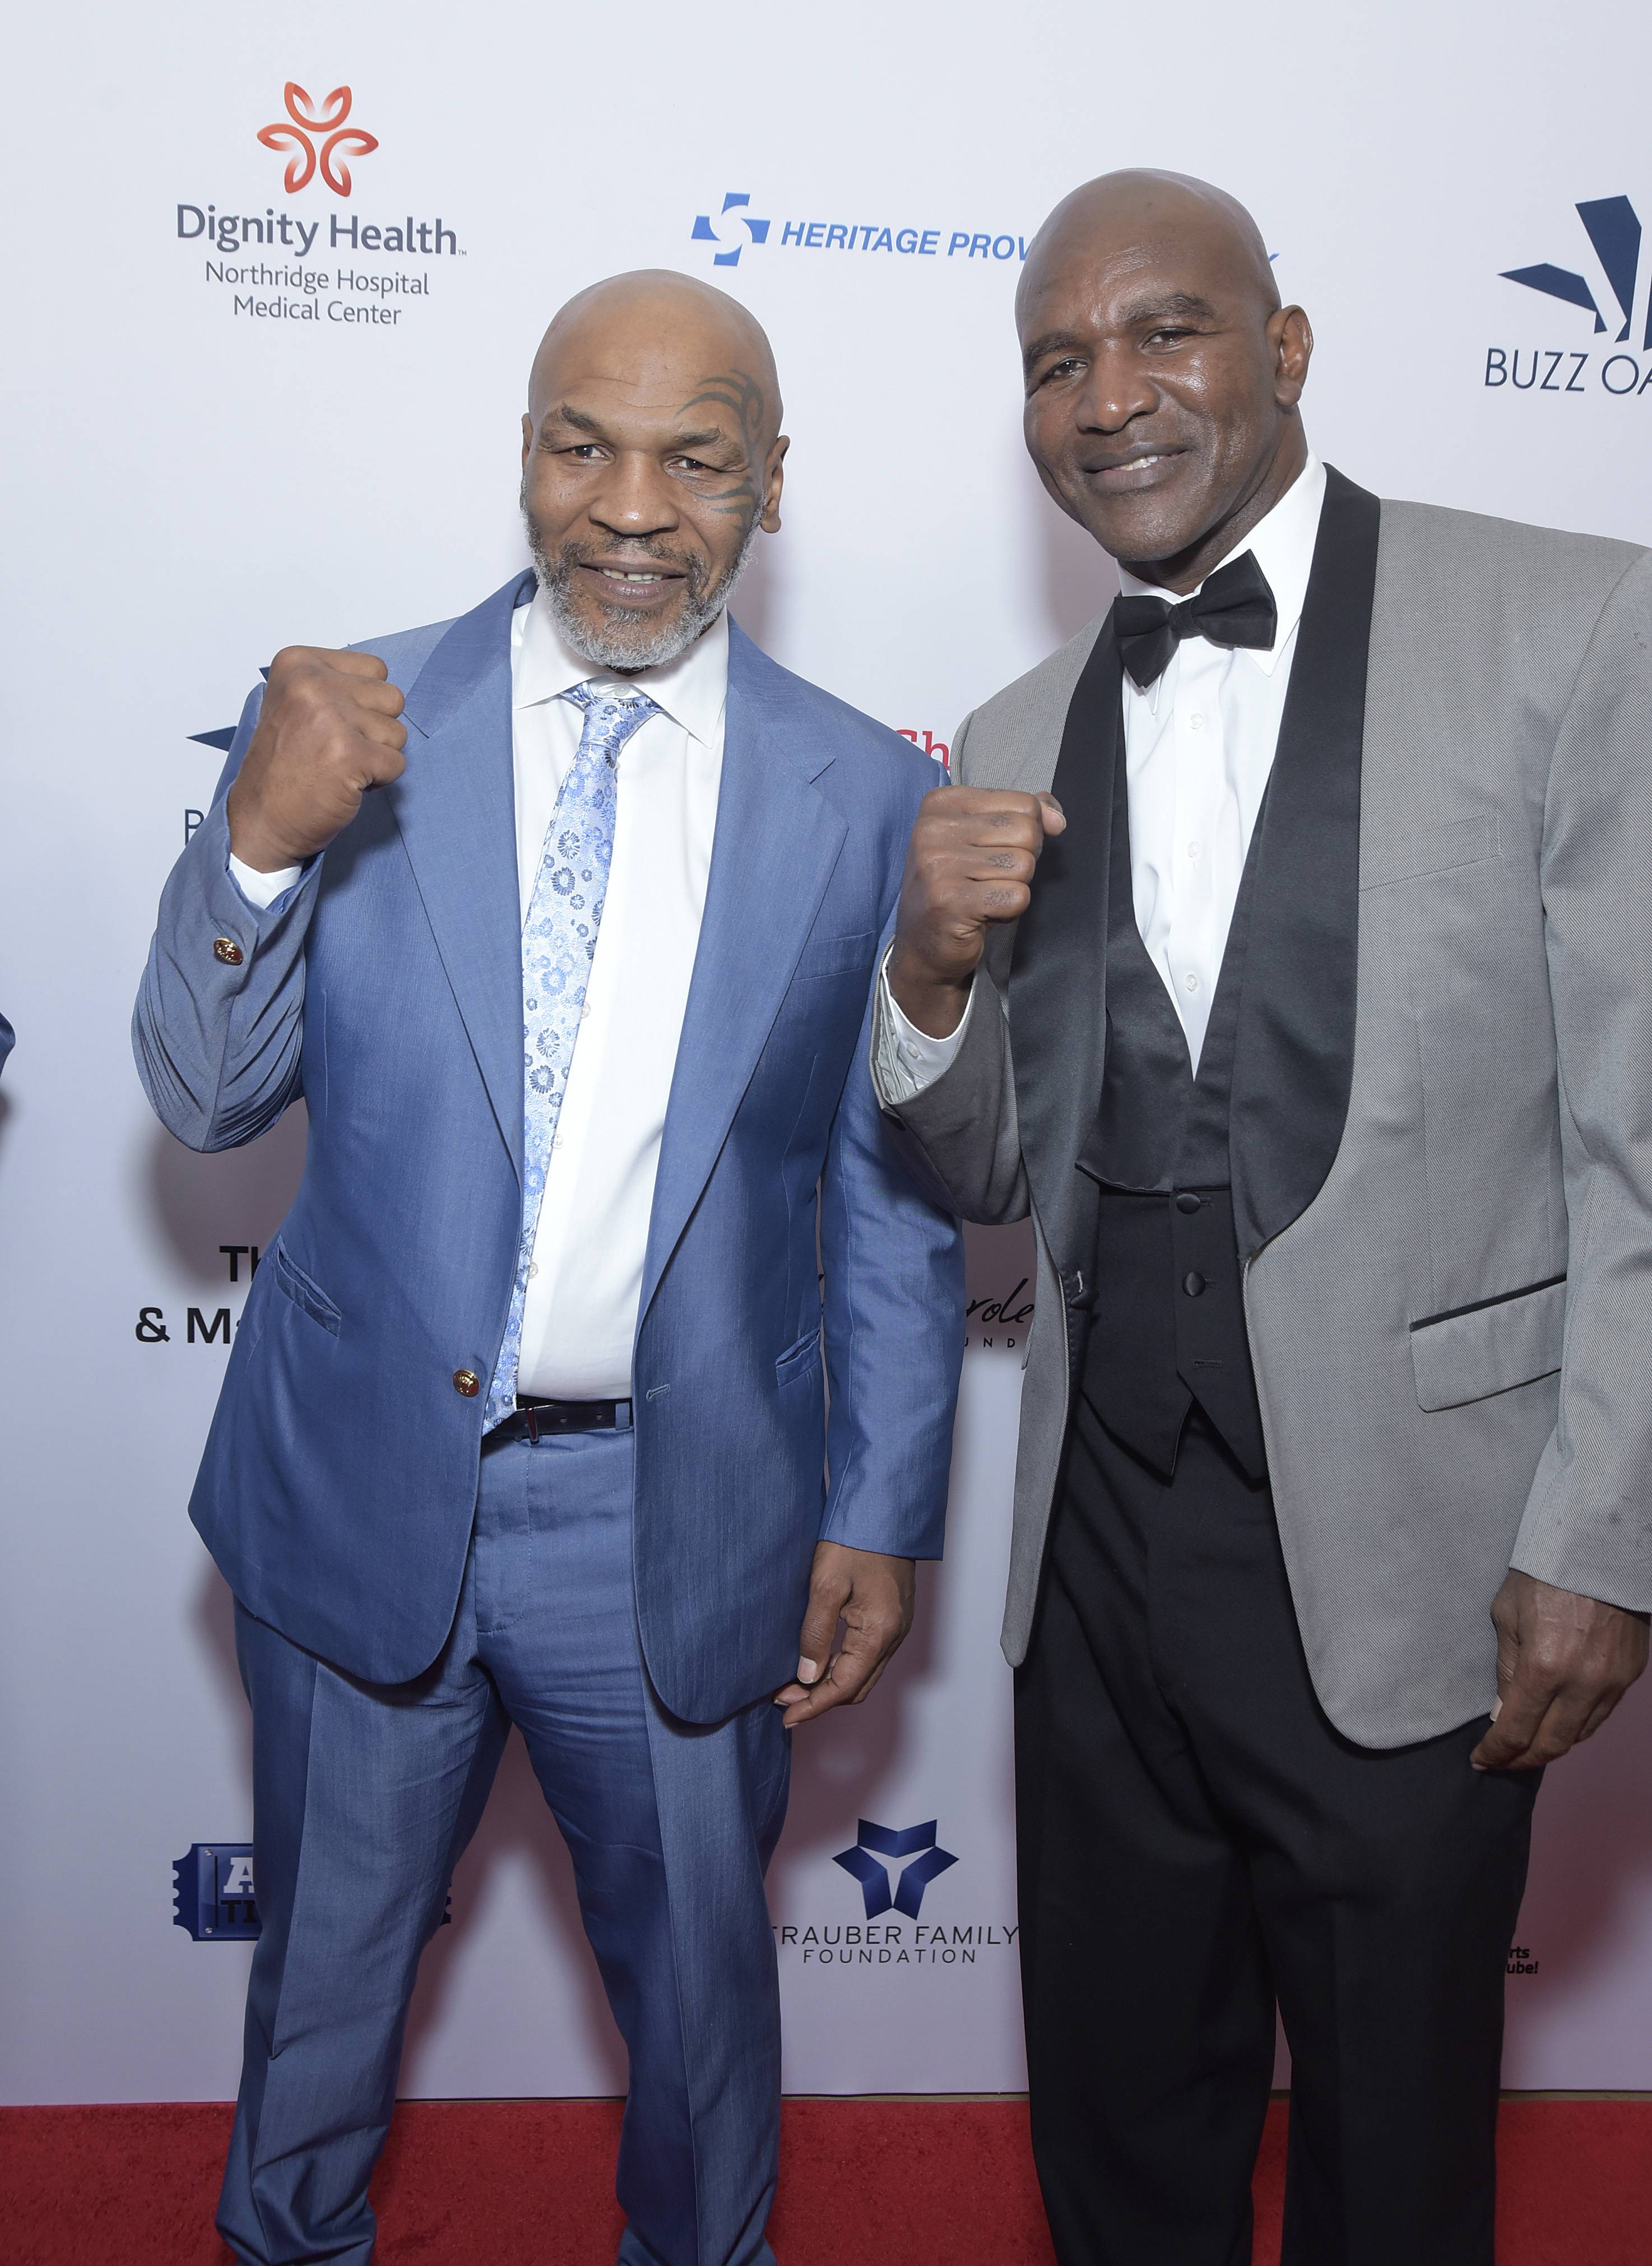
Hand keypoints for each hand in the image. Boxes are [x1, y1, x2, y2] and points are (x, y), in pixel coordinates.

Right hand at [226, 647, 407, 872]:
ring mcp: (331, 718)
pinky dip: (380, 780)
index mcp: (297, 663)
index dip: (364, 704)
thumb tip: (383, 688)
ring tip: (339, 766)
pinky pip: (397, 763)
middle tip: (337, 748)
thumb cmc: (284, 766)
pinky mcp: (350, 754)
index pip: (375, 669)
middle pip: (391, 697)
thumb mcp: (296, 703)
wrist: (261, 819)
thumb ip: (336, 685)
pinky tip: (346, 783)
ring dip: (377, 755)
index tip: (329, 724)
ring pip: (398, 731)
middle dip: (375, 728)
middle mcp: (312, 683)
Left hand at [773, 1543, 915, 1728]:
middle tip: (784, 1701)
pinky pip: (868, 1655)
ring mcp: (896, 1627)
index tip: (787, 1717)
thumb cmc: (855, 1541)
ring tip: (795, 1684)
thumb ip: (815, 1633)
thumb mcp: (826, 1585)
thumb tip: (806, 1675)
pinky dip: (842, 1666)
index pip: (845, 1687)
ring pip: (863, 1673)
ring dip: (831, 1684)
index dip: (814, 1706)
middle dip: (820, 1699)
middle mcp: (894, 1636)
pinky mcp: (892, 1616)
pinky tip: (819, 1659)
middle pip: (857, 1687)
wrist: (885, 1510)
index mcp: (879, 1633)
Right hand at [887, 786, 1065, 1037]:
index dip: (1026, 832)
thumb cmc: (958, 885)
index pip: (1023, 803)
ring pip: (1024, 865)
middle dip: (1023, 859)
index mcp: (941, 803)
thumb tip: (1057, 820)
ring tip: (984, 896)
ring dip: (1014, 887)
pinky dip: (1010, 910)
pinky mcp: (951, 901)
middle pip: (1026, 832)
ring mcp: (938, 865)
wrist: (922, 943)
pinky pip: (1017, 896)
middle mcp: (933, 829)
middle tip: (991, 878)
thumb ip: (1024, 816)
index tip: (993, 852)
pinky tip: (983, 913)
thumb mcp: (984, 838)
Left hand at [1470, 1570, 1648, 1769]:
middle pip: (1552, 1745)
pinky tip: (1559, 1720)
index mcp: (1544, 1667)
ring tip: (1527, 1743)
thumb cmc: (1544, 1572)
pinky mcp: (1631, 1674)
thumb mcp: (1506, 1615)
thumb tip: (1502, 1713)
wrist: (1598, 1544)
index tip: (1481, 1759)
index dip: (1496, 1753)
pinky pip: (1602, 1714)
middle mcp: (1583, 1683)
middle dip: (1522, 1759)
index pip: (1516, 1731)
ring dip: (1552, 1744)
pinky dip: (1578, 1725)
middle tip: (1502, 1760)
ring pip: (1581, 1734)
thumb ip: (1505, 1668)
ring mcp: (1613, 1681)